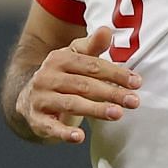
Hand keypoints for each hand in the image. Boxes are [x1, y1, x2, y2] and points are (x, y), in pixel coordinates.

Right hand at [17, 26, 141, 144]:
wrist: (29, 99)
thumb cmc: (63, 77)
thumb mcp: (75, 59)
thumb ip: (92, 47)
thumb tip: (107, 30)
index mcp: (59, 58)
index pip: (91, 65)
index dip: (115, 73)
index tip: (137, 82)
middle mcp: (47, 76)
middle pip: (84, 84)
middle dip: (111, 93)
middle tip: (134, 101)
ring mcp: (41, 98)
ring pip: (71, 103)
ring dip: (95, 109)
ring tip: (118, 114)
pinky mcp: (37, 119)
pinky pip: (51, 127)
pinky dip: (64, 133)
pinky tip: (79, 137)